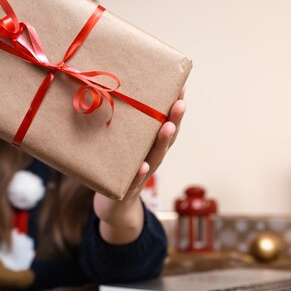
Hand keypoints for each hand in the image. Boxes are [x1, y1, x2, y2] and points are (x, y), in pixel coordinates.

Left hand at [93, 91, 185, 244]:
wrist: (113, 204)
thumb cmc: (117, 166)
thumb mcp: (121, 142)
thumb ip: (121, 123)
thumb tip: (109, 88)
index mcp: (151, 145)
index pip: (167, 123)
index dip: (175, 107)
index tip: (181, 86)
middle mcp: (152, 158)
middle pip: (167, 138)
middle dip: (174, 120)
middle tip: (180, 103)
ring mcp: (143, 174)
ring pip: (156, 157)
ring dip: (163, 142)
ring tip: (168, 127)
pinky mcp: (129, 190)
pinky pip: (135, 181)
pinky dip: (140, 174)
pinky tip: (143, 166)